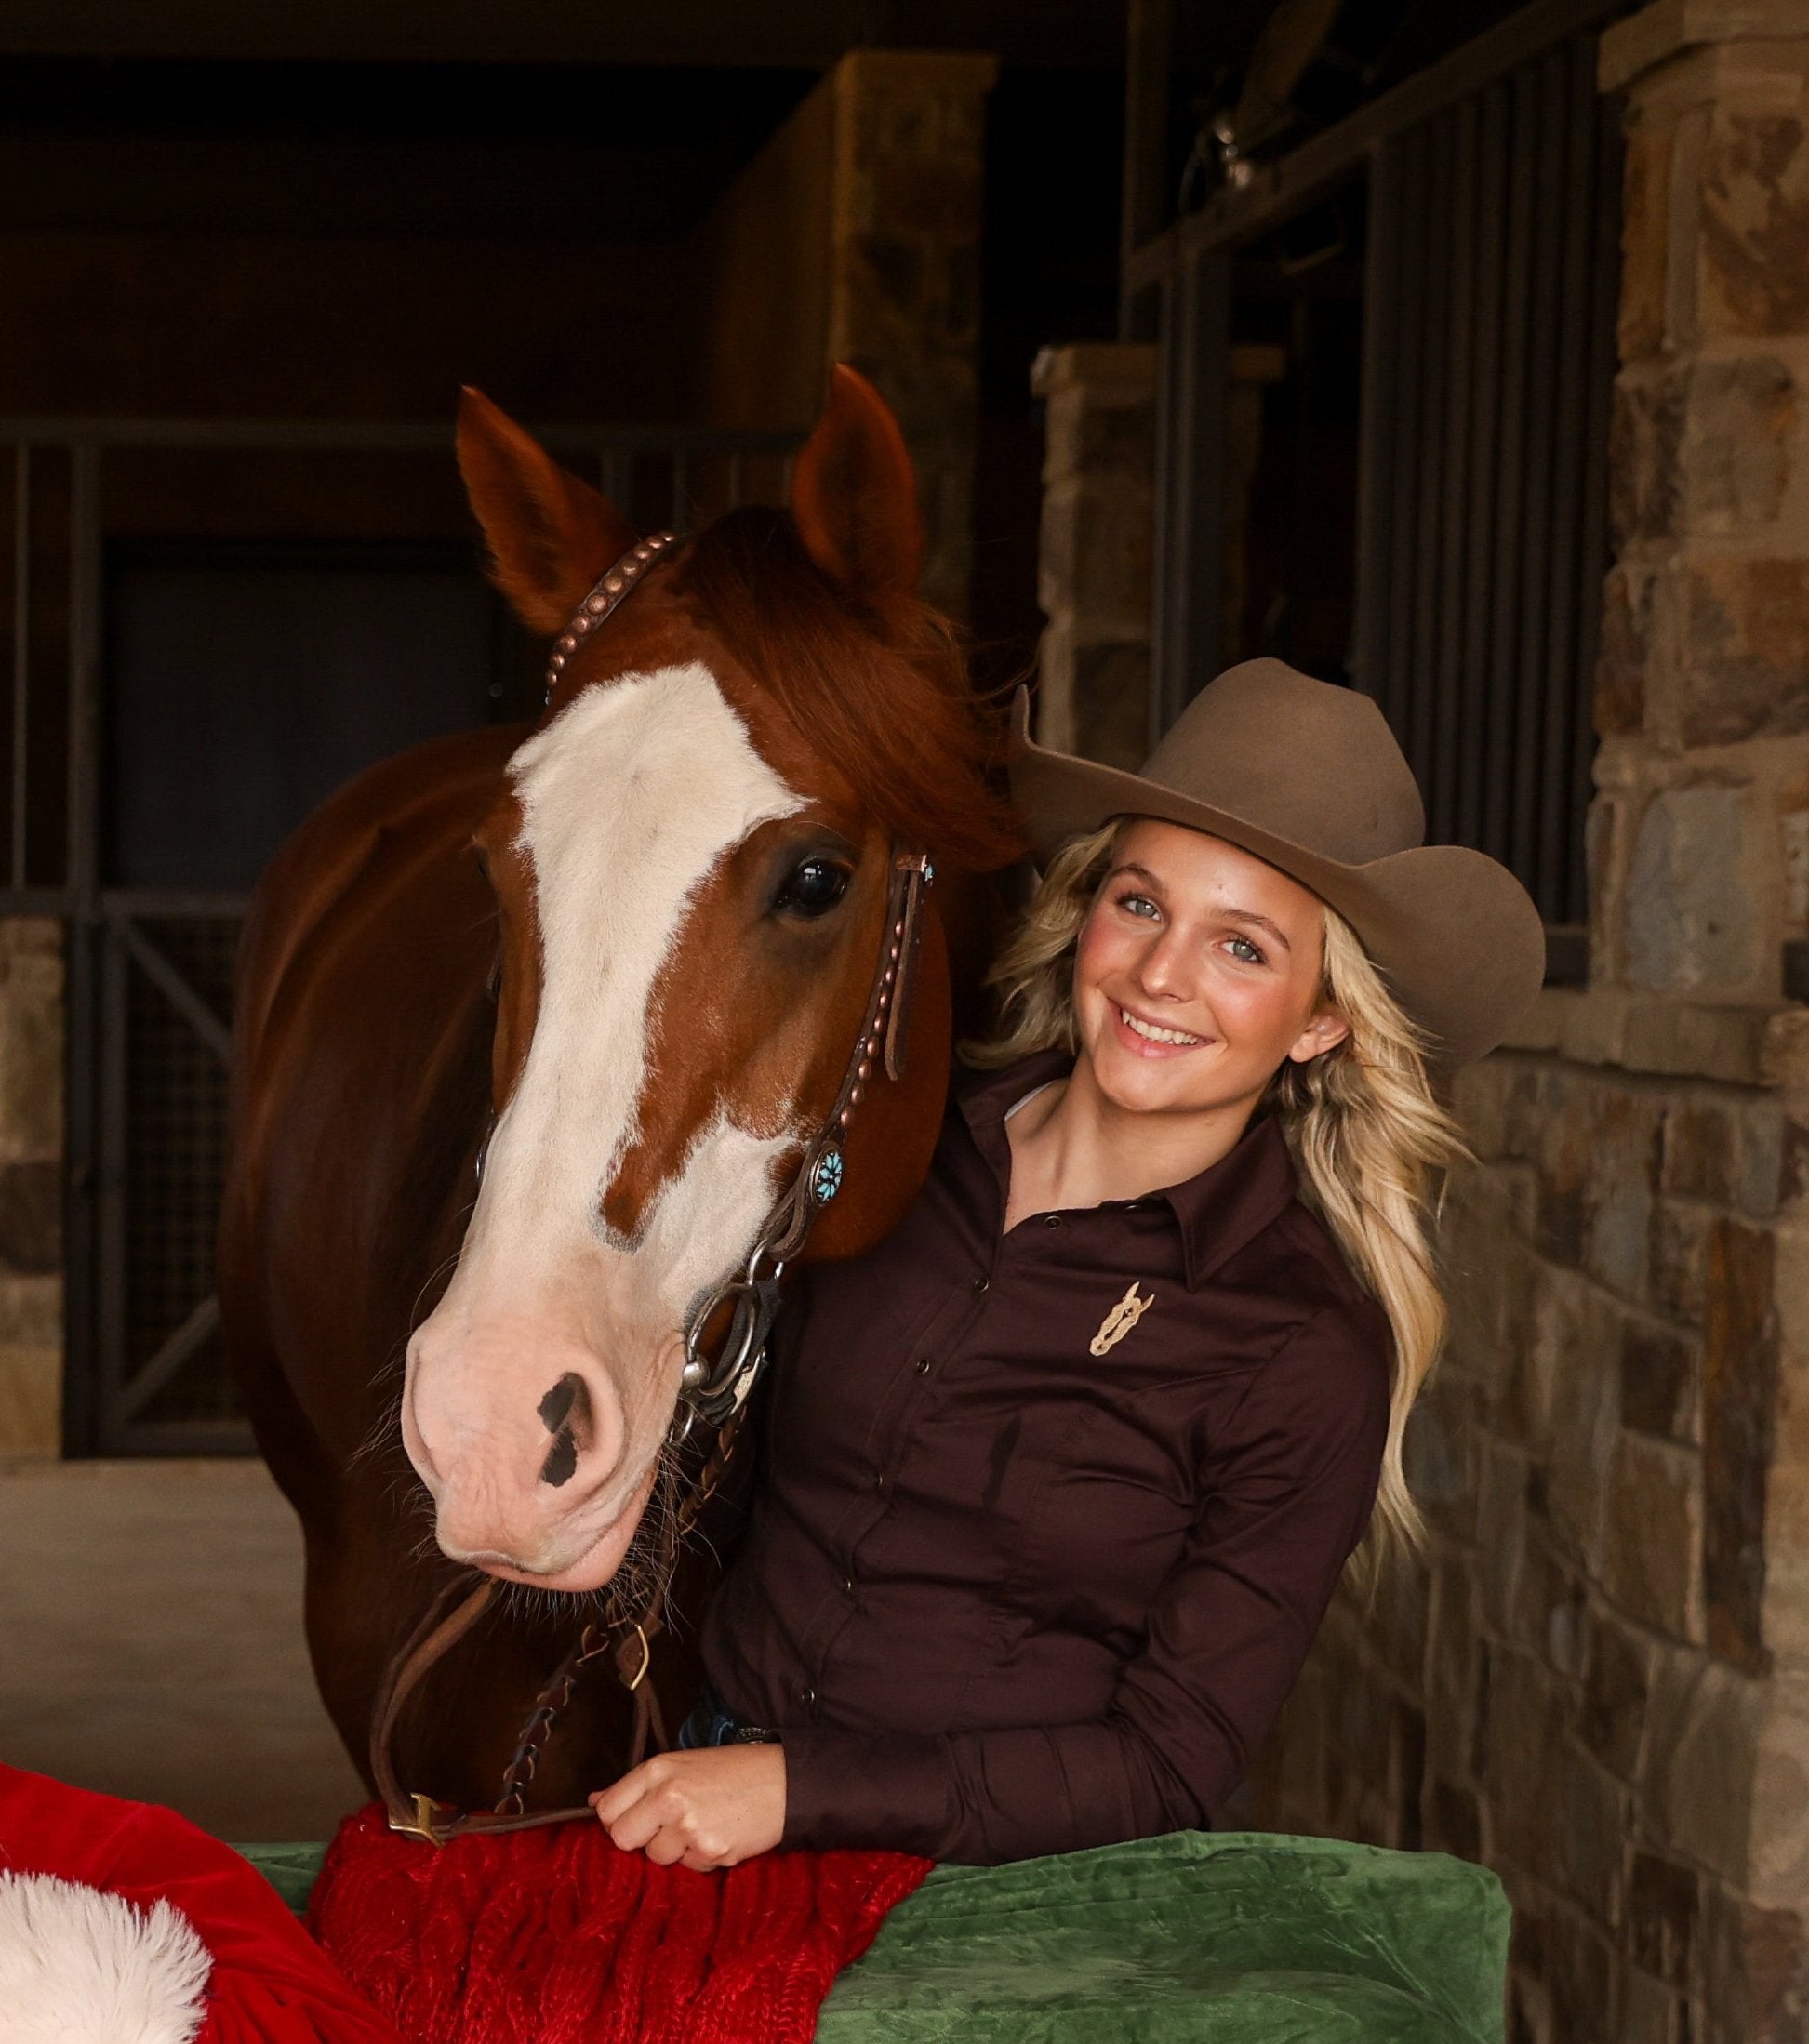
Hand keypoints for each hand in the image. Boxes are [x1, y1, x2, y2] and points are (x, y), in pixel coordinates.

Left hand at [589, 1744, 785, 1870]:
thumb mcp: (683, 1764)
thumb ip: (638, 1785)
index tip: (635, 1820)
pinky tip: (720, 1835)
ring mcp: (688, 1827)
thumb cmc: (733, 1770)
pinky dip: (701, 1858)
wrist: (786, 1781)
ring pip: (657, 1858)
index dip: (619, 1820)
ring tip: (703, 1825)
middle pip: (623, 1839)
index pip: (608, 1810)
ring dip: (676, 1849)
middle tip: (669, 1826)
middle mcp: (668, 1796)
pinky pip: (688, 1867)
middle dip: (642, 1839)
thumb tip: (595, 1802)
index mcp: (659, 1769)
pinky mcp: (709, 1852)